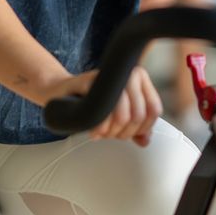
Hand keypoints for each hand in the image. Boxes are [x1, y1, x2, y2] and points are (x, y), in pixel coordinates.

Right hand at [42, 66, 163, 146]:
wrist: (62, 92)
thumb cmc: (94, 104)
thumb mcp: (118, 115)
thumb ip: (135, 128)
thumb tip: (145, 141)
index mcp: (140, 78)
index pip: (153, 109)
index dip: (143, 128)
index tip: (129, 133)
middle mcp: (127, 73)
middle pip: (137, 115)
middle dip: (123, 133)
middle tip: (109, 135)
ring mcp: (109, 76)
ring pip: (123, 116)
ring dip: (110, 132)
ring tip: (101, 133)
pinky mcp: (90, 82)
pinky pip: (102, 112)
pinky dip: (99, 128)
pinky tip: (94, 132)